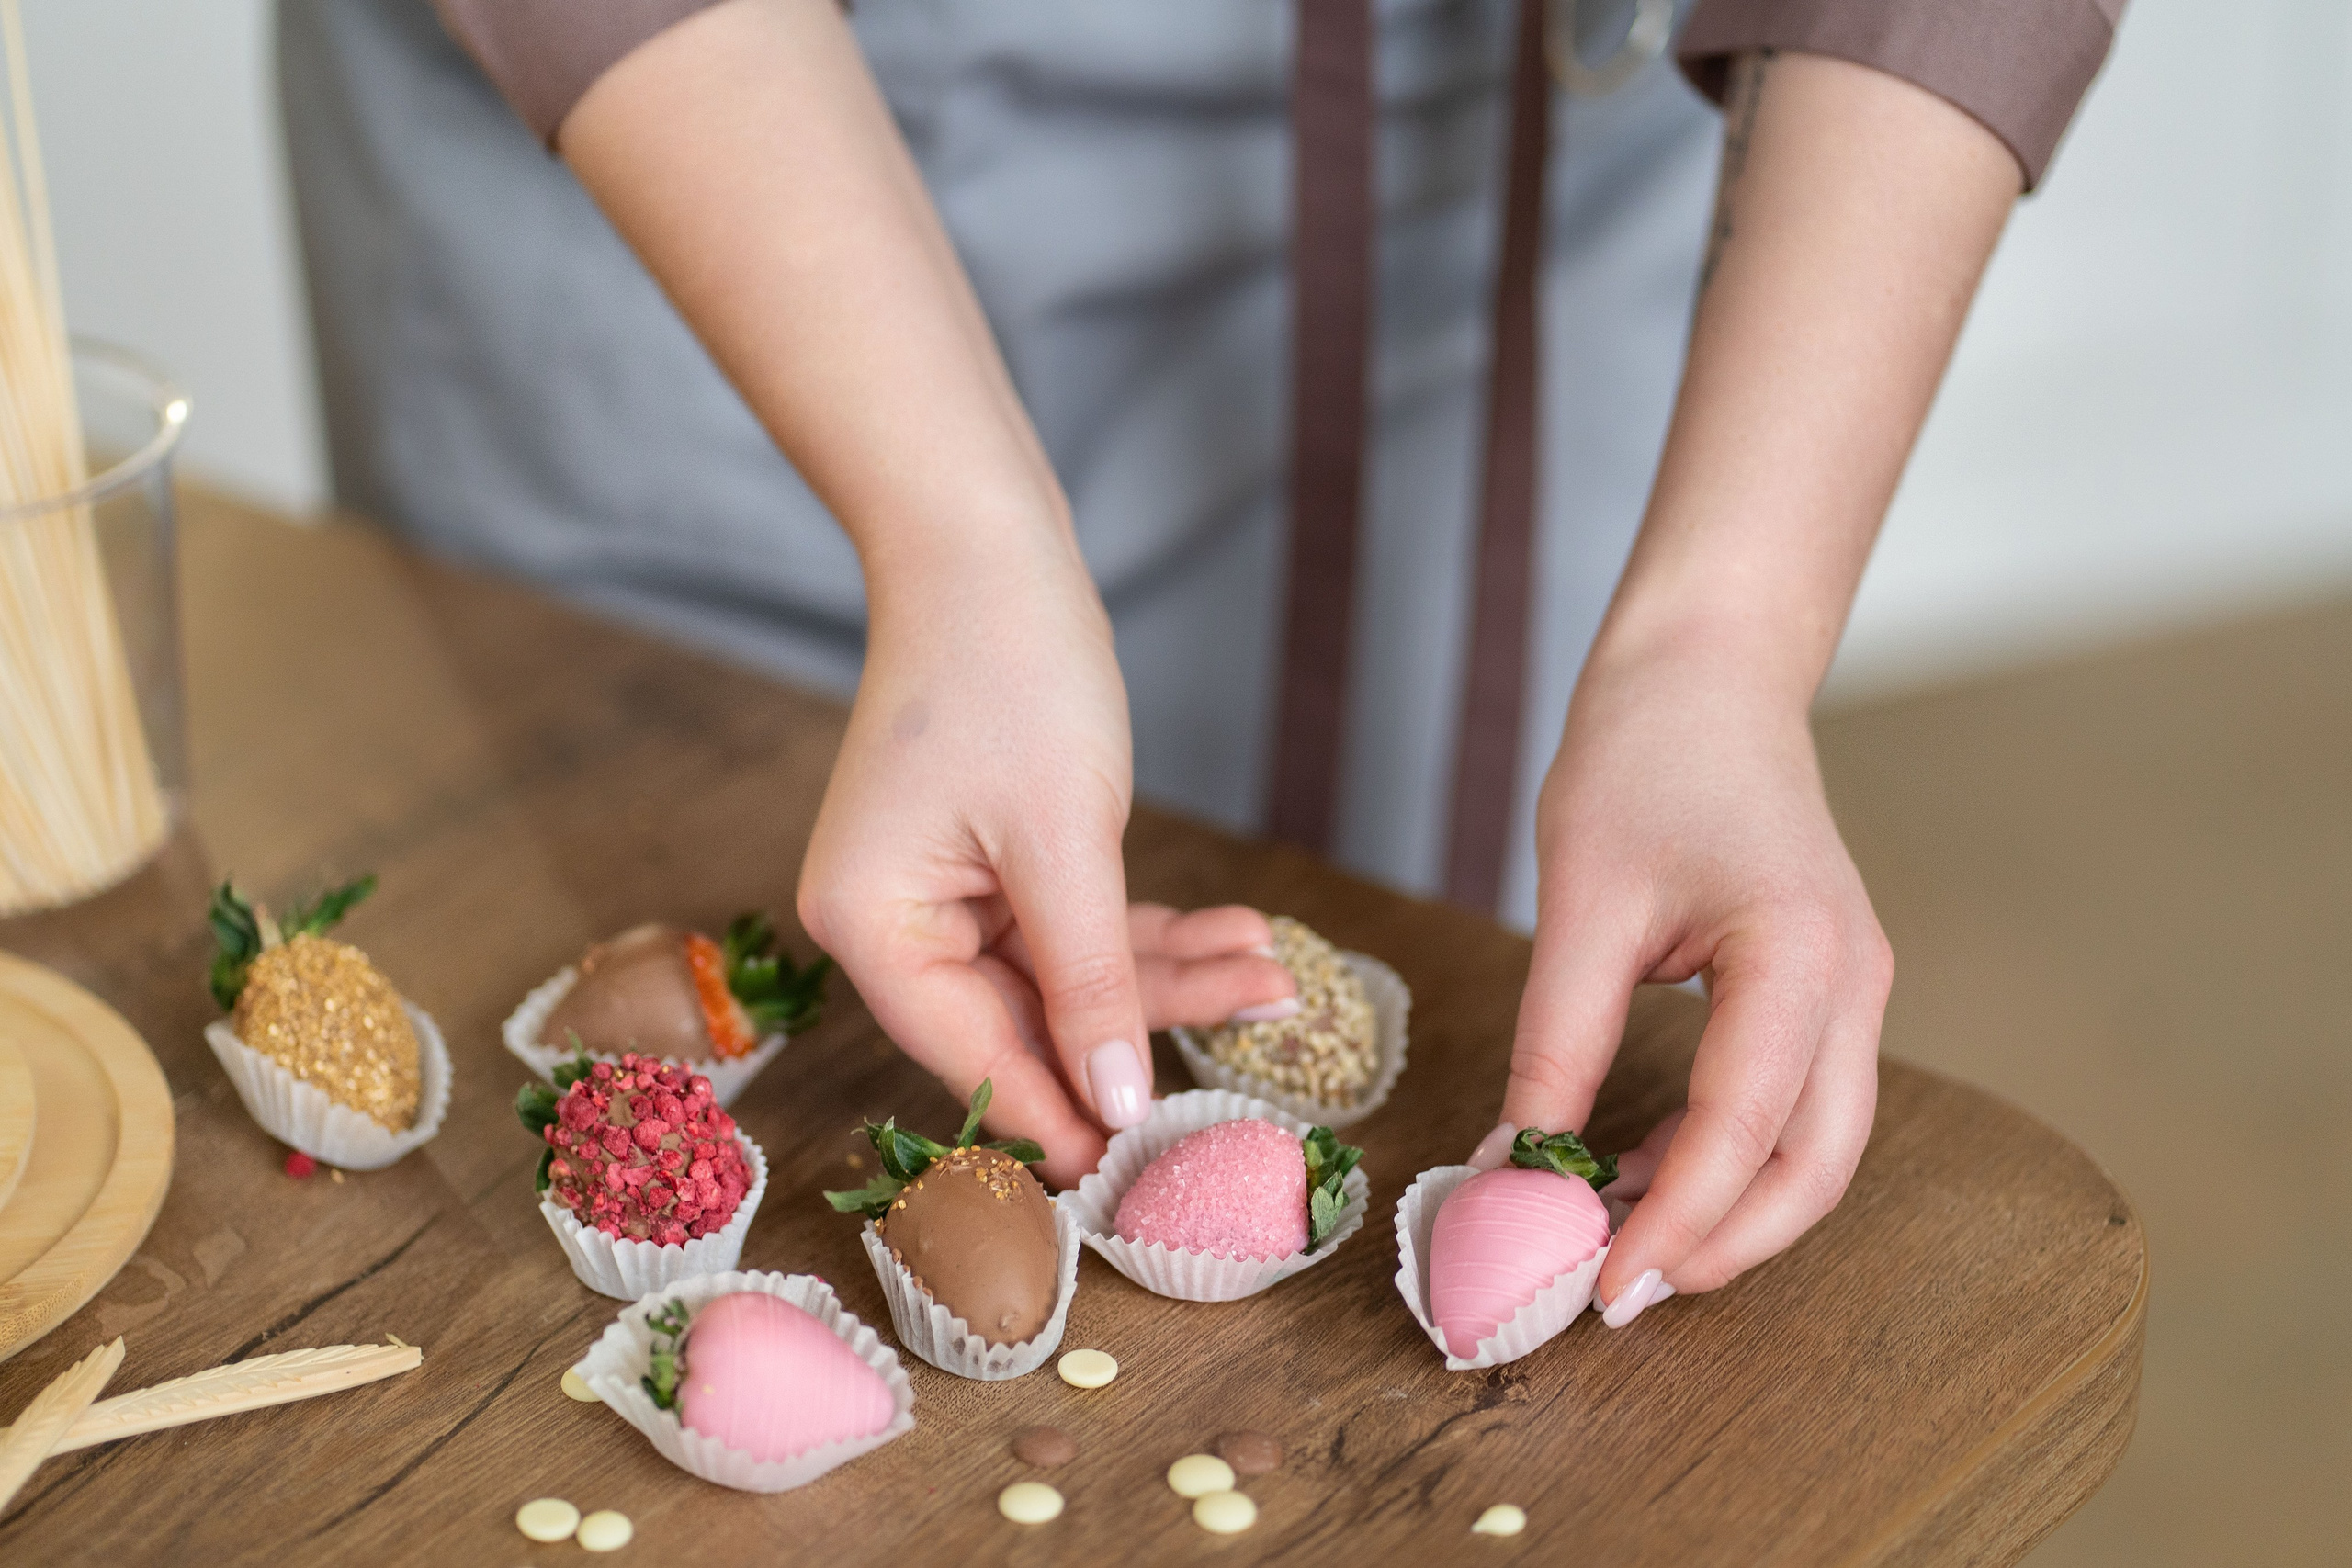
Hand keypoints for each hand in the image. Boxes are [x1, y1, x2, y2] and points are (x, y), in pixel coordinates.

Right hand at [796, 538, 1291, 1185]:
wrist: (988, 551)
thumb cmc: (1010, 676)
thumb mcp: (1064, 842)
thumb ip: (1091, 983)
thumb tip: (1112, 1105)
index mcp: (873, 928)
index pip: (973, 1056)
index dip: (1062, 1111)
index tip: (1139, 1168)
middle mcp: (894, 924)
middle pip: (1029, 1020)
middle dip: (1151, 1019)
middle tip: (1265, 1018)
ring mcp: (942, 895)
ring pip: (1069, 976)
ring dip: (1171, 973)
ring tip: (1276, 970)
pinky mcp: (991, 867)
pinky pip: (1075, 929)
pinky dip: (1148, 932)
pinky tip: (1236, 933)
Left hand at [1484, 630, 1891, 1321]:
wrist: (1706, 671)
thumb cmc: (1643, 755)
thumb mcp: (1581, 903)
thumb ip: (1556, 1045)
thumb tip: (1515, 1166)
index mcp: (1801, 957)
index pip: (1744, 1132)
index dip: (1674, 1225)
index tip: (1600, 1289)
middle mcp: (1852, 985)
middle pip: (1814, 1169)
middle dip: (1721, 1247)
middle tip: (1614, 1293)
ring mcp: (1853, 989)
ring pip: (1815, 1148)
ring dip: (1726, 1210)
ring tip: (1611, 1238)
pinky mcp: (1826, 989)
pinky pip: (1792, 1104)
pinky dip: (1725, 1156)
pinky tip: (1639, 1170)